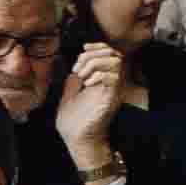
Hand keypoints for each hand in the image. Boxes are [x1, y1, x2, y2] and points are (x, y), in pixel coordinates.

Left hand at [55, 39, 127, 167]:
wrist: (76, 138)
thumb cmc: (74, 120)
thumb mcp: (70, 91)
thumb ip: (75, 77)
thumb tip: (78, 63)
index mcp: (101, 79)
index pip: (109, 52)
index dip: (97, 46)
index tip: (84, 48)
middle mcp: (110, 83)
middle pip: (113, 53)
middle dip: (92, 55)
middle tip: (79, 69)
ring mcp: (112, 89)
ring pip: (115, 61)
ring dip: (95, 64)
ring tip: (84, 77)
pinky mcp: (111, 97)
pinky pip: (113, 77)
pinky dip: (98, 75)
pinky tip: (88, 84)